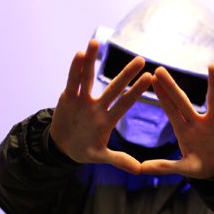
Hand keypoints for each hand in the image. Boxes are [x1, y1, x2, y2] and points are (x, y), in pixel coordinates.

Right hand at [50, 39, 151, 173]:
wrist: (63, 146)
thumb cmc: (85, 149)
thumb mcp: (101, 156)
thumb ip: (119, 160)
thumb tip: (140, 170)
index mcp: (108, 118)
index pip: (126, 102)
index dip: (137, 90)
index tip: (150, 78)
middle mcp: (98, 105)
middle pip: (113, 87)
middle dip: (126, 73)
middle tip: (140, 59)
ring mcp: (83, 99)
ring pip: (89, 77)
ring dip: (92, 61)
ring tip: (96, 42)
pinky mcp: (68, 97)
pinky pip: (72, 81)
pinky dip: (75, 69)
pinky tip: (79, 54)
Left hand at [139, 63, 213, 178]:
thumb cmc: (202, 165)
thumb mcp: (185, 168)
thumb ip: (164, 167)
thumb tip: (140, 169)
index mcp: (184, 130)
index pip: (170, 109)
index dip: (161, 95)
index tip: (150, 79)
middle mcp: (197, 121)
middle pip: (183, 100)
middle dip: (171, 86)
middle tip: (159, 69)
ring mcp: (213, 120)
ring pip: (212, 98)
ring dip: (213, 83)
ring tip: (212, 65)